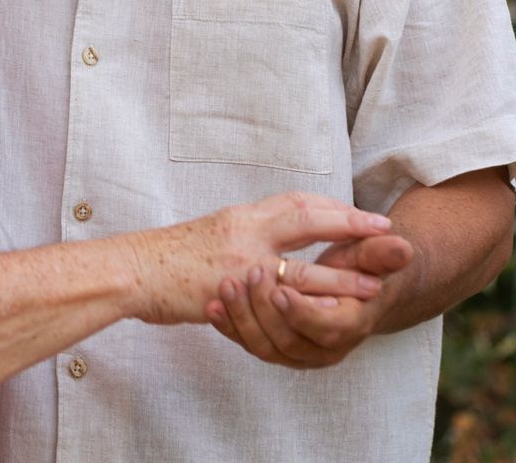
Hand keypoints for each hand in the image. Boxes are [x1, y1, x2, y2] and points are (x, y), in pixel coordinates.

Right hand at [126, 192, 393, 325]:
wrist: (132, 270)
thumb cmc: (167, 257)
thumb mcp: (209, 233)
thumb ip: (241, 235)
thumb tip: (261, 238)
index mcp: (241, 215)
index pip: (295, 201)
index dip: (330, 205)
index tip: (357, 211)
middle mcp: (245, 229)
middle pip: (307, 217)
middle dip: (348, 224)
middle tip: (383, 230)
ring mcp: (240, 260)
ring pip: (303, 265)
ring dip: (342, 275)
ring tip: (373, 284)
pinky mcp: (232, 290)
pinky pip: (279, 298)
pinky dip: (308, 305)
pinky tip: (329, 314)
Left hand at [204, 232, 416, 368]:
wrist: (355, 290)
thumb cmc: (363, 268)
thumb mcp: (372, 257)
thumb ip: (382, 254)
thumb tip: (404, 248)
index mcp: (351, 326)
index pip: (325, 329)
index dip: (302, 311)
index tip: (281, 287)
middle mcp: (324, 348)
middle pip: (288, 340)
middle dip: (264, 309)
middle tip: (247, 275)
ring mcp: (297, 352)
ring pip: (263, 346)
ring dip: (241, 318)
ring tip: (223, 287)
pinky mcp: (275, 347)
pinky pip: (248, 343)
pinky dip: (229, 327)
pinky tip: (211, 306)